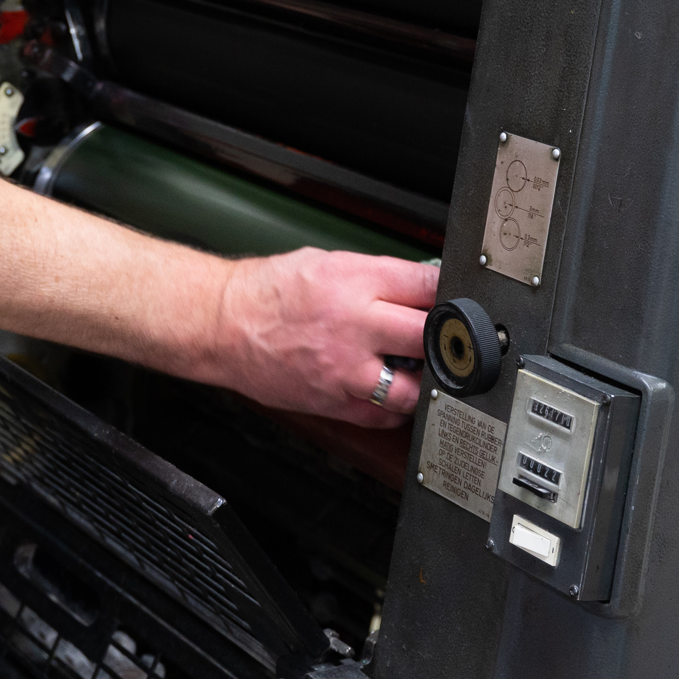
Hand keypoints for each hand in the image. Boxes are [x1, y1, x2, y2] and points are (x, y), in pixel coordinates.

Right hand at [189, 249, 439, 428]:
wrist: (222, 324)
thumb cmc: (269, 291)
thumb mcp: (327, 261)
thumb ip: (376, 276)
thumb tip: (418, 286)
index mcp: (355, 282)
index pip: (427, 286)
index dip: (450, 293)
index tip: (456, 299)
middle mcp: (355, 325)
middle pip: (429, 336)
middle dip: (445, 337)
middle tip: (448, 338)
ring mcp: (345, 368)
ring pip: (414, 387)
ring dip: (424, 380)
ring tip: (420, 369)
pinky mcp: (333, 401)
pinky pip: (383, 416)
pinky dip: (396, 408)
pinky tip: (394, 393)